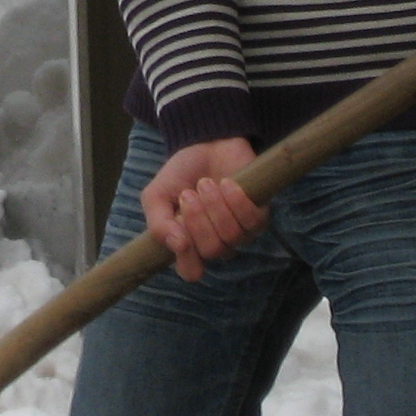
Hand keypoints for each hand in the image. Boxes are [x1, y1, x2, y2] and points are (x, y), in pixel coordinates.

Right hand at [144, 136, 262, 281]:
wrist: (206, 143)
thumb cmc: (181, 173)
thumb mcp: (156, 196)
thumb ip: (158, 223)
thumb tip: (177, 246)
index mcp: (189, 244)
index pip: (191, 272)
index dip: (186, 257)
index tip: (178, 230)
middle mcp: (216, 242)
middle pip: (212, 251)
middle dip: (198, 219)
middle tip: (188, 194)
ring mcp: (240, 231)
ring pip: (232, 235)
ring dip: (216, 206)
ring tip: (206, 183)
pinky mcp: (259, 215)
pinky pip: (251, 221)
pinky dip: (236, 200)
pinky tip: (227, 183)